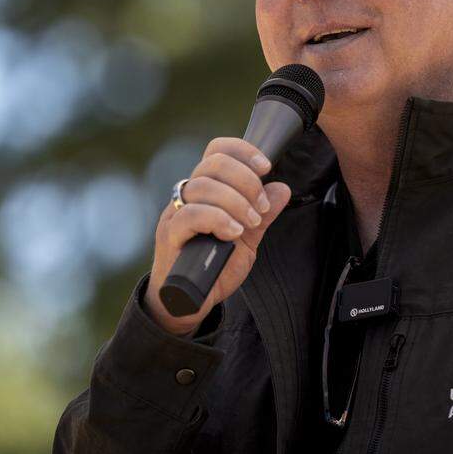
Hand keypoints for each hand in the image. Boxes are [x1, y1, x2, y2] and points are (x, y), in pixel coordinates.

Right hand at [144, 137, 291, 336]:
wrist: (190, 302)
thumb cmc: (214, 267)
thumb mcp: (247, 239)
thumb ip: (263, 215)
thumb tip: (282, 189)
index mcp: (206, 190)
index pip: (217, 151)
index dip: (243, 151)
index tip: (266, 167)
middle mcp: (187, 196)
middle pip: (213, 163)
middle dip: (246, 180)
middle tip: (260, 208)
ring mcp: (175, 213)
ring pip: (203, 186)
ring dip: (235, 201)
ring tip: (250, 224)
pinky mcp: (170, 235)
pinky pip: (191, 215)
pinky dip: (218, 219)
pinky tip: (233, 234)